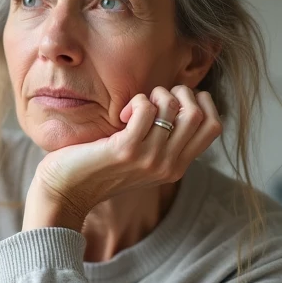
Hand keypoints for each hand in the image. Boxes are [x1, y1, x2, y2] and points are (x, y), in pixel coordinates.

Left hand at [25, 86, 222, 230]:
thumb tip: (180, 99)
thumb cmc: (100, 166)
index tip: (177, 100)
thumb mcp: (143, 157)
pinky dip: (136, 101)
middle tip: (154, 99)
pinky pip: (146, 109)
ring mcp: (149, 159)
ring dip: (153, 95)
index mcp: (177, 167)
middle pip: (198, 114)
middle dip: (178, 92)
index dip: (202, 102)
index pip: (214, 126)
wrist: (67, 190)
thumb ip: (164, 138)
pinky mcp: (126, 150)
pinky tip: (122, 115)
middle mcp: (169, 165)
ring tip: (135, 107)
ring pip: (171, 107)